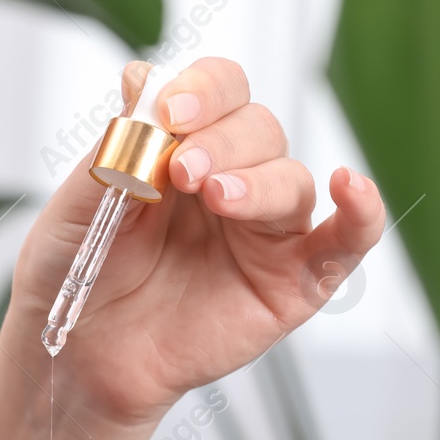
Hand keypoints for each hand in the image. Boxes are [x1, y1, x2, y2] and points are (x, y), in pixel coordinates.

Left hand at [0, 57, 386, 439]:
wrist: (81, 360)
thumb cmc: (77, 281)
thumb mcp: (78, 205)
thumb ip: (115, 147)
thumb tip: (142, 79)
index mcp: (183, 148)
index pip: (218, 90)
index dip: (203, 89)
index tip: (170, 111)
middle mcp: (232, 180)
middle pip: (259, 128)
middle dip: (223, 140)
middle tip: (183, 171)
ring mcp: (266, 232)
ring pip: (292, 180)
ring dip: (259, 180)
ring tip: (216, 198)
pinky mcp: (294, 282)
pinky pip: (346, 241)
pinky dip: (362, 212)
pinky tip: (350, 189)